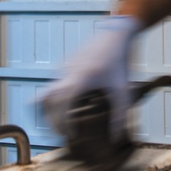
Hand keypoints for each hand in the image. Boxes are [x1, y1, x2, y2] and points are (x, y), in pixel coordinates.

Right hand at [39, 16, 142, 144]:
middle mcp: (67, 73)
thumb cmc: (119, 60)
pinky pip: (54, 84)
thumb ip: (119, 115)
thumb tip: (115, 137)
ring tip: (60, 123)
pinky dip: (55, 98)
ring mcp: (64, 68)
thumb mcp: (122, 90)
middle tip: (59, 133)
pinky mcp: (65, 65)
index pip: (62, 105)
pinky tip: (66, 106)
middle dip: (51, 119)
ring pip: (48, 92)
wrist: (115, 33)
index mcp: (80, 79)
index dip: (62, 122)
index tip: (69, 134)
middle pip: (48, 100)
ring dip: (50, 109)